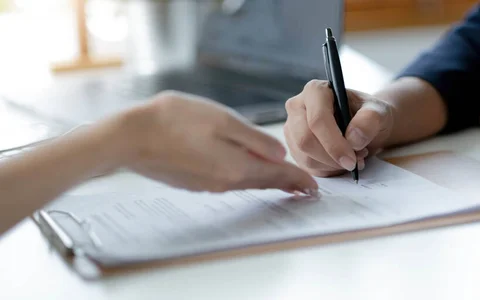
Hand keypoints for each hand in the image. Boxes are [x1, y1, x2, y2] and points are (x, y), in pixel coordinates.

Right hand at [115, 91, 317, 193]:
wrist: (130, 138)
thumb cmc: (174, 121)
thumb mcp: (222, 120)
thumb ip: (254, 139)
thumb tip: (279, 153)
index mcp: (238, 166)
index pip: (278, 176)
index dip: (299, 180)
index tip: (314, 187)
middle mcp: (226, 181)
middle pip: (264, 182)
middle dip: (287, 183)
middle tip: (304, 187)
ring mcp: (209, 184)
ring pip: (247, 181)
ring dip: (267, 179)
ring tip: (282, 178)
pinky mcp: (196, 182)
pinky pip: (229, 180)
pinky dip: (245, 176)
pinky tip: (246, 168)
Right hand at [284, 80, 395, 176]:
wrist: (364, 125)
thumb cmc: (368, 114)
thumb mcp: (378, 112)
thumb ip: (370, 120)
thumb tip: (353, 139)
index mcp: (315, 91)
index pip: (317, 120)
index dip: (334, 144)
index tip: (351, 160)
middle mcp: (297, 107)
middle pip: (305, 140)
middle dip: (331, 158)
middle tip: (353, 163)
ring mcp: (292, 128)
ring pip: (304, 157)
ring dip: (331, 165)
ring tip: (352, 158)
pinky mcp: (293, 146)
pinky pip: (305, 166)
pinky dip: (326, 170)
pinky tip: (340, 163)